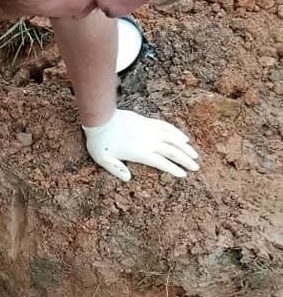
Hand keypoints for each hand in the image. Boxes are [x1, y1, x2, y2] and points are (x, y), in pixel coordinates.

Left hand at [83, 109, 198, 181]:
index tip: (184, 175)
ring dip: (185, 147)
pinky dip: (177, 133)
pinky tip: (184, 138)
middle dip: (185, 160)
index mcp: (140, 152)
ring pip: (173, 139)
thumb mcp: (103, 159)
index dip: (174, 169)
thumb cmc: (99, 142)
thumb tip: (128, 178)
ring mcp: (150, 130)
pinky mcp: (148, 122)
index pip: (162, 163)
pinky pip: (167, 127)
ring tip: (195, 155)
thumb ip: (116, 169)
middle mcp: (149, 141)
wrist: (100, 118)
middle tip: (196, 167)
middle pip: (172, 151)